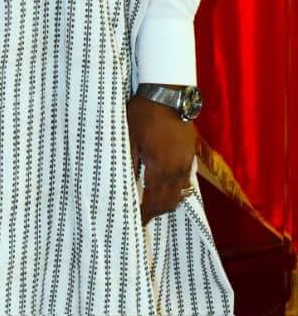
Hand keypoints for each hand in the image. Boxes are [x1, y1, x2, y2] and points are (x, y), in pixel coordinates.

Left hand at [126, 93, 196, 224]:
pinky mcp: (191, 155)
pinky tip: (165, 186)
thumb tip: (124, 183)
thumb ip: (128, 161)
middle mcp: (176, 169)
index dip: (145, 214)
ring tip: (152, 204)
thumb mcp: (129, 135)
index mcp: (158, 167)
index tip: (136, 222)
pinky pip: (185, 181)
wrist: (168, 93)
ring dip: (167, 203)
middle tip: (142, 216)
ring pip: (179, 194)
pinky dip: (176, 190)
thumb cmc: (143, 112)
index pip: (153, 201)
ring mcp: (186, 163)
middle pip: (168, 203)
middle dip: (155, 212)